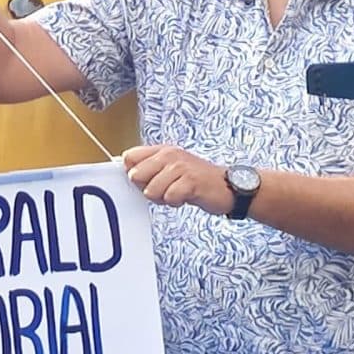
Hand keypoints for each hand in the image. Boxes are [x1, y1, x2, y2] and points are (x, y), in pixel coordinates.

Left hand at [123, 145, 237, 214]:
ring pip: (151, 190)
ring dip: (163, 198)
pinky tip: (186, 197)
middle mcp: (170, 155)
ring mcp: (181, 167)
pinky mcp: (190, 181)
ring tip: (178, 192)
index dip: (133, 173)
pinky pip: (169, 198)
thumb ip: (149, 169)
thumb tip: (126, 171)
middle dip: (147, 188)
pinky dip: (176, 202)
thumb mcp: (170, 170)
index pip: (129, 157)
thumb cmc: (196, 180)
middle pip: (136, 175)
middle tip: (165, 188)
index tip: (146, 180)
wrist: (228, 187)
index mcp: (162, 150)